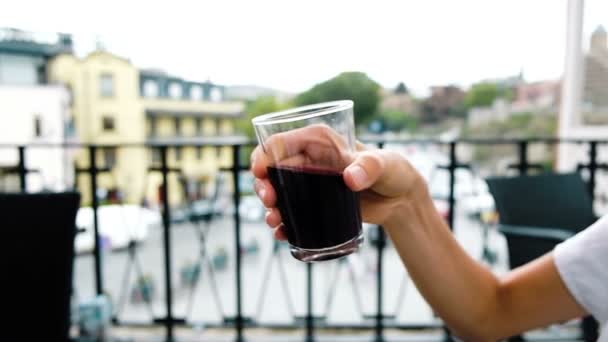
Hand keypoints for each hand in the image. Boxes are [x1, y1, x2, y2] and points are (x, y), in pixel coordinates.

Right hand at [250, 125, 427, 239]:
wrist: (400, 200)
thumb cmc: (394, 171)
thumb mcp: (385, 164)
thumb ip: (370, 167)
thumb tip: (350, 178)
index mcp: (319, 141)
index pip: (282, 142)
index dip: (264, 155)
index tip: (260, 172)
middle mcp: (309, 160)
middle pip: (273, 170)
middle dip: (263, 185)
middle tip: (269, 202)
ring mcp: (309, 184)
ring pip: (278, 193)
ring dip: (270, 207)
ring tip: (274, 221)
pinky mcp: (313, 204)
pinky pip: (291, 212)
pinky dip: (283, 223)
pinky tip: (282, 233)